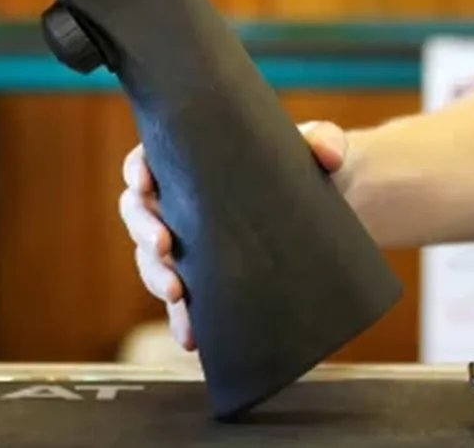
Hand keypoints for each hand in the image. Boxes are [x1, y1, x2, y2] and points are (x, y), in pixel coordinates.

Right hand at [118, 120, 349, 350]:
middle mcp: (182, 202)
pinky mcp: (208, 279)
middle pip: (140, 213)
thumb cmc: (312, 164)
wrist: (336, 208)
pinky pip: (181, 301)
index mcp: (194, 161)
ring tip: (176, 293)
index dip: (137, 170)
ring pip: (152, 260)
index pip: (148, 161)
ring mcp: (191, 244)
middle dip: (144, 230)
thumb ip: (324, 139)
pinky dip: (180, 318)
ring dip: (155, 277)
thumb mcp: (319, 144)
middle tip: (164, 246)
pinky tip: (190, 334)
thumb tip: (328, 153)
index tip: (144, 182)